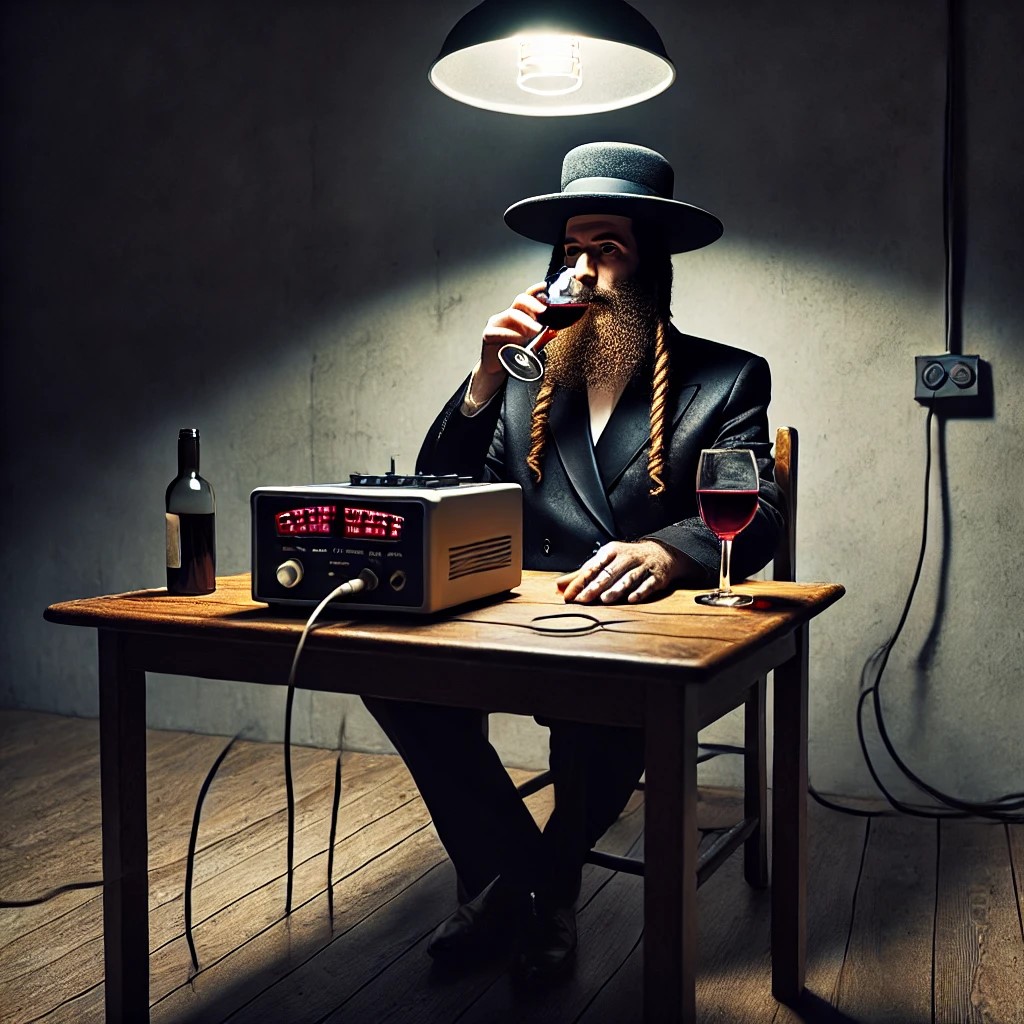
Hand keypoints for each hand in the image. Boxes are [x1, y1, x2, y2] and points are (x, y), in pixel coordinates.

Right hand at [479, 282, 555, 377]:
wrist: (496, 369)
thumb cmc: (513, 354)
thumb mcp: (531, 346)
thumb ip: (541, 338)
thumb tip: (554, 332)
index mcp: (519, 314)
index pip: (528, 297)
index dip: (537, 290)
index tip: (548, 288)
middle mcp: (507, 315)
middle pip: (520, 300)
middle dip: (534, 304)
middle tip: (544, 313)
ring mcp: (496, 323)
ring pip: (512, 314)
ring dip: (526, 322)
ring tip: (537, 331)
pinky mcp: (488, 335)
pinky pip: (499, 332)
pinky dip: (512, 336)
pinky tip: (520, 341)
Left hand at [555, 540, 687, 604]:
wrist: (661, 554)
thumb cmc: (627, 559)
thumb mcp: (605, 561)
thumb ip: (582, 575)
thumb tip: (559, 586)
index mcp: (611, 552)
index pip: (593, 567)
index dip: (580, 581)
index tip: (569, 595)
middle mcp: (626, 558)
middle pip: (609, 573)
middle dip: (595, 586)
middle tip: (583, 598)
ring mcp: (642, 567)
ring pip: (628, 578)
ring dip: (616, 589)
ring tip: (605, 599)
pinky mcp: (656, 577)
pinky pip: (648, 584)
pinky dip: (640, 592)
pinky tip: (631, 599)